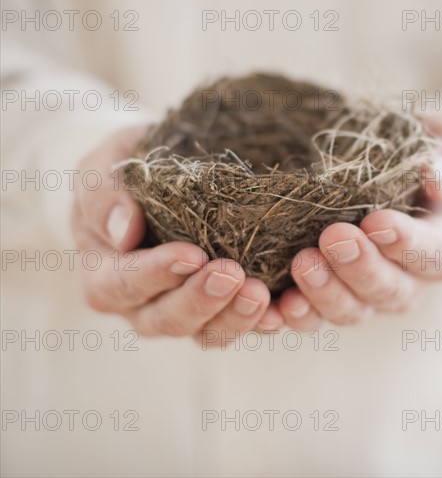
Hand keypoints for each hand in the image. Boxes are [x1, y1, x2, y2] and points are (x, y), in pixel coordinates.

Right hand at [72, 126, 276, 343]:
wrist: (163, 177)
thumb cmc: (128, 173)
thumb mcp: (104, 167)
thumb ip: (103, 194)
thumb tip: (123, 233)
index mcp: (105, 274)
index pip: (123, 285)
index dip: (156, 275)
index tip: (192, 255)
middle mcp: (143, 304)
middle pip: (166, 320)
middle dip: (201, 300)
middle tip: (232, 273)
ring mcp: (183, 310)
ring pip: (205, 333)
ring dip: (234, 318)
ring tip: (260, 293)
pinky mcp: (220, 308)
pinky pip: (239, 326)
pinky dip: (261, 323)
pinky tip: (281, 310)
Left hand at [273, 114, 441, 329]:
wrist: (397, 177)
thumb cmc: (425, 159)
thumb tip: (438, 178)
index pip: (435, 254)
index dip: (408, 244)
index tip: (377, 222)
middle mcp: (407, 279)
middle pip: (389, 291)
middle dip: (359, 269)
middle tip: (333, 239)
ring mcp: (366, 292)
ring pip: (350, 310)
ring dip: (324, 294)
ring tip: (302, 265)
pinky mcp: (330, 294)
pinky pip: (312, 315)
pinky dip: (291, 314)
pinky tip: (270, 303)